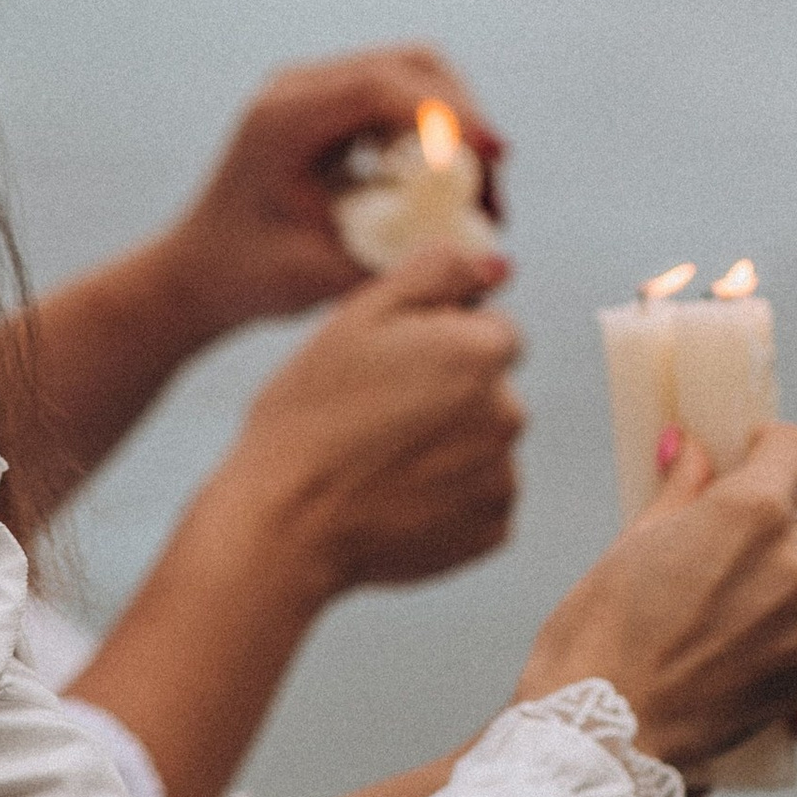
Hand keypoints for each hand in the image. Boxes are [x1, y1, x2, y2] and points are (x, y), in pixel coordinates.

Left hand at [164, 48, 505, 340]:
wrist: (199, 271)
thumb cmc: (249, 279)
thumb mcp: (322, 280)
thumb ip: (403, 269)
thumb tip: (494, 269)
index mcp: (284, 118)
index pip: (381, 88)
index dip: (448, 114)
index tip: (496, 154)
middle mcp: (298, 88)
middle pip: (409, 67)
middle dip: (464, 119)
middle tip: (492, 189)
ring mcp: (314, 89)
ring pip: (412, 75)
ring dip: (456, 124)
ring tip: (478, 197)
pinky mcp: (330, 104)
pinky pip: (399, 96)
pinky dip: (435, 131)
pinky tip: (448, 185)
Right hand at [214, 246, 524, 603]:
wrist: (285, 527)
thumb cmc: (310, 413)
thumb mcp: (358, 317)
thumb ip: (434, 273)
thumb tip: (494, 264)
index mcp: (483, 352)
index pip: (487, 329)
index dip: (437, 341)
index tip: (389, 367)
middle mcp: (510, 415)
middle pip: (489, 388)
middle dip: (447, 393)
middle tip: (374, 415)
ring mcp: (503, 478)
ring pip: (482, 444)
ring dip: (447, 445)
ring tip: (377, 461)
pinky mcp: (491, 531)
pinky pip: (477, 498)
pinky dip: (446, 496)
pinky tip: (394, 497)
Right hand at [517, 422, 796, 781]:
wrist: (601, 733)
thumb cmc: (601, 632)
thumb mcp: (634, 541)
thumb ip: (682, 489)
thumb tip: (691, 447)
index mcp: (753, 511)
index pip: (796, 446)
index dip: (768, 447)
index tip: (746, 457)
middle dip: (770, 514)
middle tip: (718, 537)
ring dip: (789, 567)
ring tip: (734, 589)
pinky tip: (753, 628)